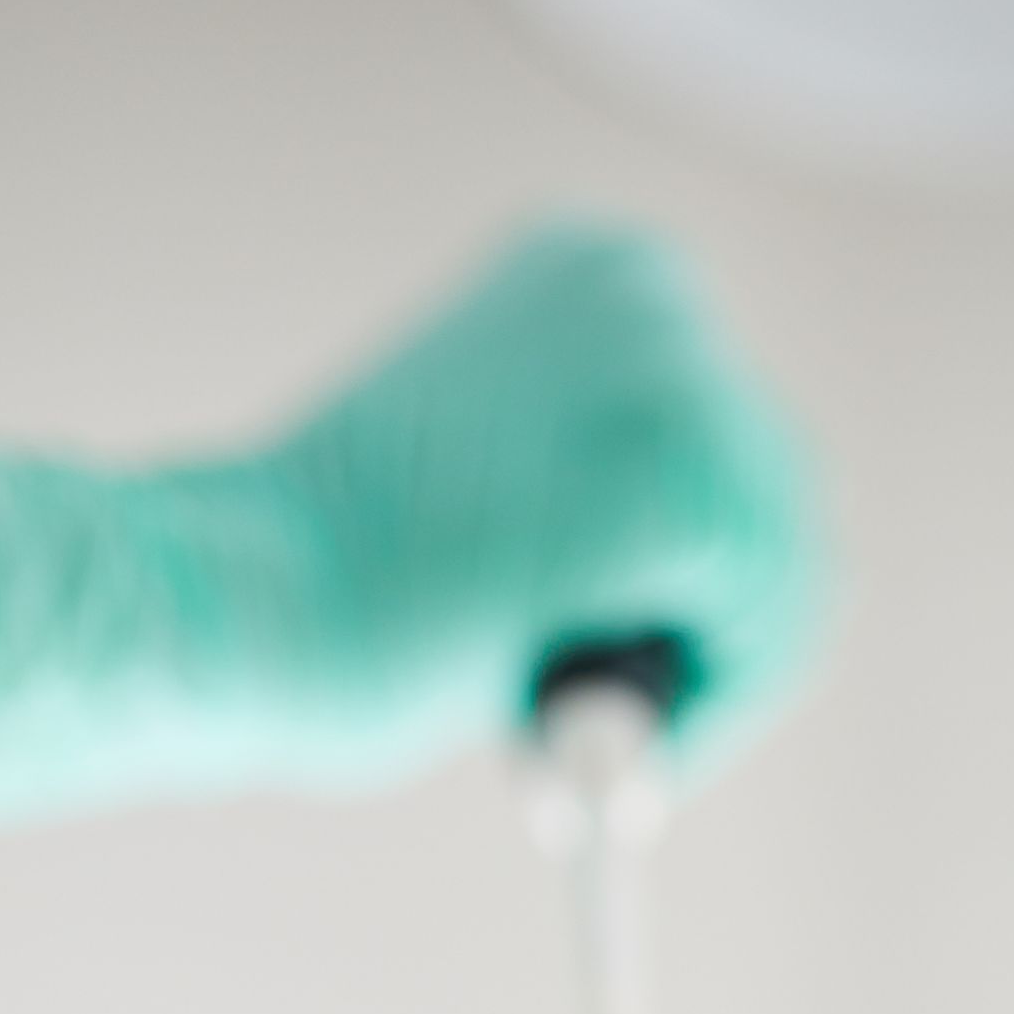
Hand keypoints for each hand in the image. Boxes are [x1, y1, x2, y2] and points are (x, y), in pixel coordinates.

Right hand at [0, 225, 822, 818]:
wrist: (230, 602)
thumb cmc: (311, 581)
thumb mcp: (479, 494)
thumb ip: (583, 504)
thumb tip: (673, 582)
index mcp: (600, 278)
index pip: (731, 441)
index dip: (698, 587)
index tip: (638, 677)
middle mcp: (652, 298)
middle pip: (776, 501)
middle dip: (713, 636)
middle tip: (626, 735)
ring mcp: (675, 381)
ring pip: (783, 572)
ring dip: (704, 681)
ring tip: (579, 733)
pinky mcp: (683, 488)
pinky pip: (769, 625)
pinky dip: (706, 707)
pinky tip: (597, 735)